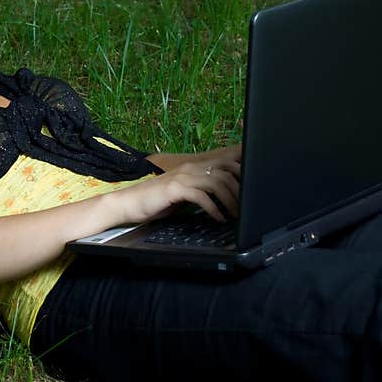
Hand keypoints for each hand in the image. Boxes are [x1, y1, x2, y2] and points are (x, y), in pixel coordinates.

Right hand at [113, 151, 240, 223]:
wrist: (128, 203)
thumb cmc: (156, 201)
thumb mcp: (183, 194)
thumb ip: (202, 192)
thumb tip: (224, 200)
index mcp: (194, 167)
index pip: (225, 163)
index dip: (242, 174)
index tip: (253, 190)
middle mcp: (190, 168)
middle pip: (226, 172)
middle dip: (240, 191)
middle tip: (247, 208)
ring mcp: (182, 176)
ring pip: (217, 183)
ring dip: (230, 201)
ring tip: (235, 215)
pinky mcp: (174, 188)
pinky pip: (201, 196)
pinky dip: (214, 208)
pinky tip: (217, 218)